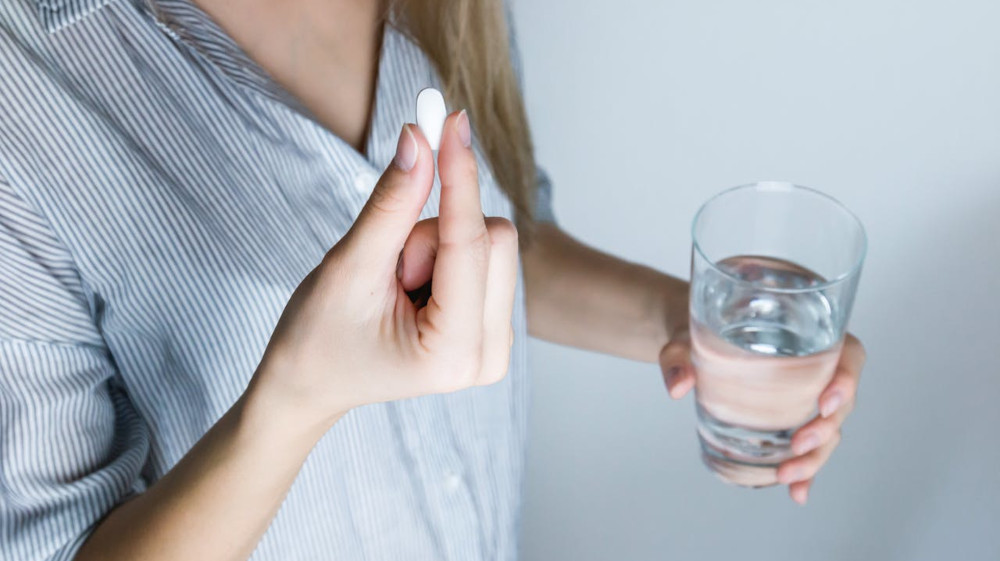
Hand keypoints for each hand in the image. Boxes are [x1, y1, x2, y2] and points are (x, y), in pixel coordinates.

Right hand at [251, 111, 518, 431]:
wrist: (311, 383)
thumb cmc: (318, 338)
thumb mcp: (349, 267)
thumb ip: (390, 204)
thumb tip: (420, 138)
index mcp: (453, 353)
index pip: (469, 243)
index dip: (459, 175)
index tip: (452, 120)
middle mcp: (490, 356)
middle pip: (494, 238)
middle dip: (434, 233)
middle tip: (390, 266)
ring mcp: (497, 344)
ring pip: (491, 243)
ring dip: (436, 246)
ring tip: (396, 284)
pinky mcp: (493, 326)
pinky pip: (485, 257)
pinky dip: (445, 256)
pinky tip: (413, 289)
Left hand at [659, 331, 865, 504]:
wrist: (689, 345)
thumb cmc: (696, 330)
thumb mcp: (684, 338)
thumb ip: (678, 356)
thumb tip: (678, 385)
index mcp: (806, 335)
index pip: (847, 355)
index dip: (847, 380)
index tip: (825, 402)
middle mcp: (815, 368)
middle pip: (840, 402)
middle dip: (825, 429)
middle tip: (798, 445)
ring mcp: (805, 398)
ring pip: (828, 431)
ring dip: (815, 458)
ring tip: (787, 476)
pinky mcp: (790, 420)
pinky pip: (808, 447)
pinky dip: (806, 471)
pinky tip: (797, 492)